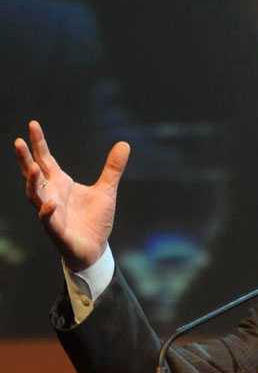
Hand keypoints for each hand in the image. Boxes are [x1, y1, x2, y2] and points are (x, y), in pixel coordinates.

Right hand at [14, 120, 129, 271]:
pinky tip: (50, 203)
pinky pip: (48, 220)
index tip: (32, 124)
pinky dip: (47, 211)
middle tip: (18, 142)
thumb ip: (113, 168)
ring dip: (32, 182)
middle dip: (25, 159)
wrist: (95, 248)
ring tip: (32, 167)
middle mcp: (51, 195)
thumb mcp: (107, 190)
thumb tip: (124, 144)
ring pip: (35, 196)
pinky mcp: (57, 230)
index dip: (38, 143)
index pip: (45, 159)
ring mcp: (51, 213)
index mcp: (61, 184)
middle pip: (33, 175)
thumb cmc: (94, 220)